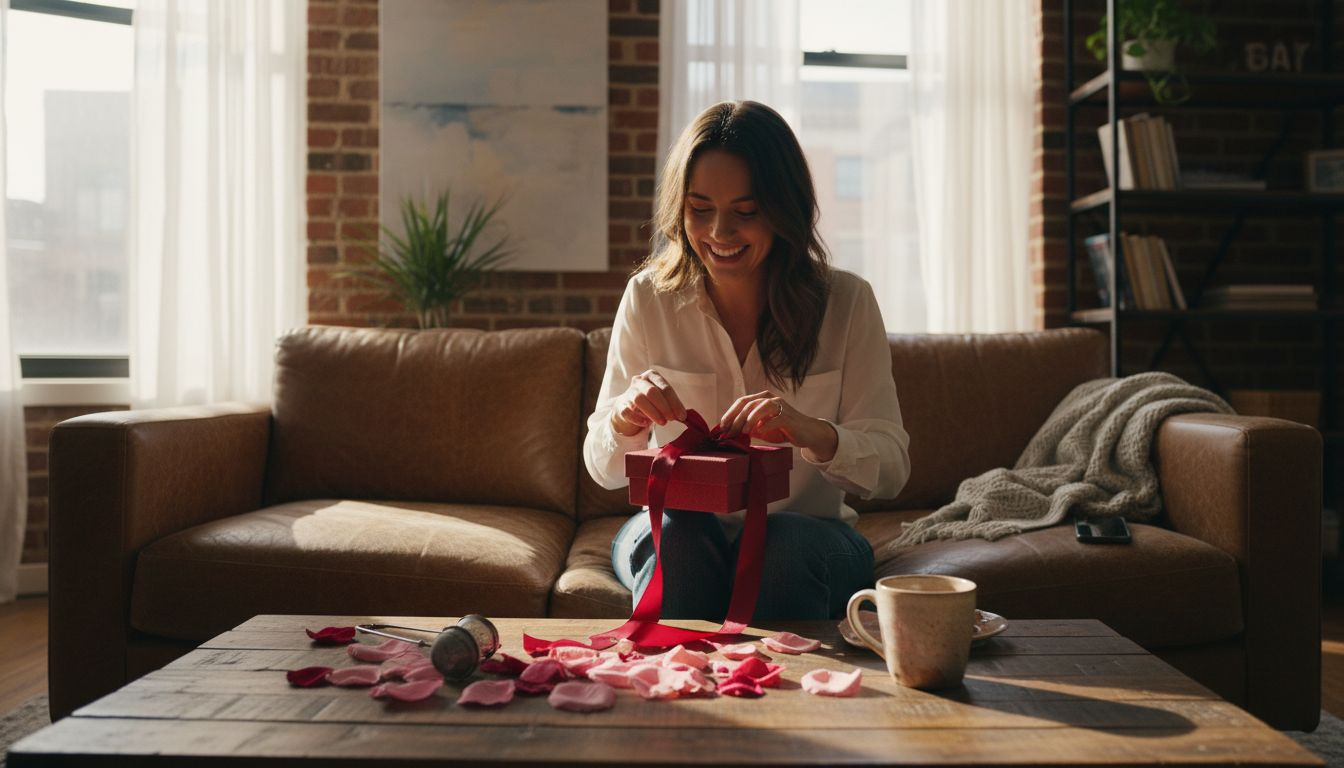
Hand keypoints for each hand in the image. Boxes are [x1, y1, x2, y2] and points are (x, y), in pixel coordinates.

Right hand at [610, 370, 687, 435]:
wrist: (627, 407)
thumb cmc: (650, 401)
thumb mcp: (662, 399)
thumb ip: (671, 405)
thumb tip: (682, 416)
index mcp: (651, 376)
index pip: (665, 387)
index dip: (674, 402)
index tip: (682, 415)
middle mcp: (639, 381)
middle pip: (651, 392)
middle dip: (664, 406)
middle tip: (672, 419)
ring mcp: (628, 393)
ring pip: (639, 400)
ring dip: (653, 412)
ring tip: (662, 422)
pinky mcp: (620, 405)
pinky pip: (627, 411)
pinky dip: (637, 418)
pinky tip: (646, 424)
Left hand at [719, 391, 837, 459]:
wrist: (806, 433)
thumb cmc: (782, 429)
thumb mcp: (761, 429)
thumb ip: (748, 428)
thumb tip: (729, 433)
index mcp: (762, 398)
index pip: (741, 402)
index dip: (730, 413)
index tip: (721, 427)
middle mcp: (770, 398)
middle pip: (748, 404)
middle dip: (736, 418)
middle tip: (729, 432)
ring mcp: (780, 406)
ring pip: (761, 407)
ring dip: (749, 419)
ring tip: (743, 431)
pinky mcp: (788, 417)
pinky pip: (775, 418)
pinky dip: (765, 425)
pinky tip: (758, 431)